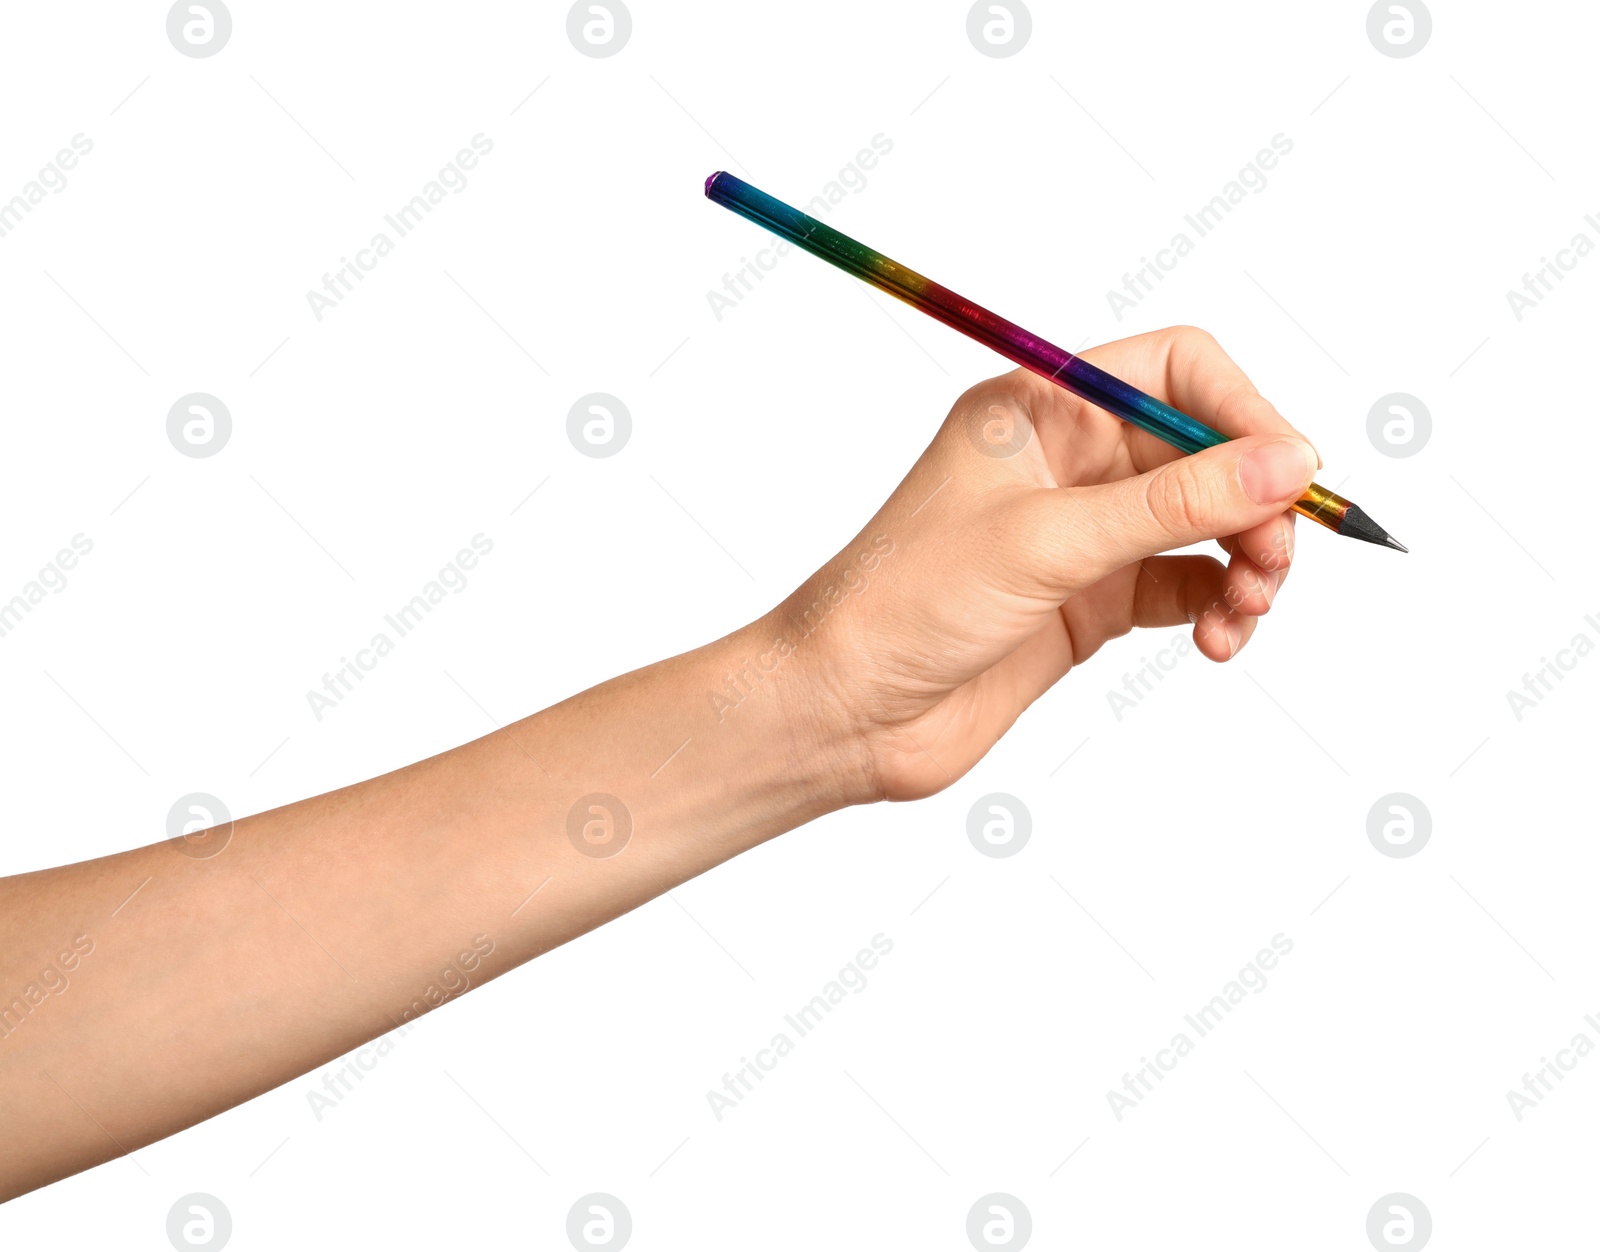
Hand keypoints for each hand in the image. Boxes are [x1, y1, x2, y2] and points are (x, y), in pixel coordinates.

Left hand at [774, 325, 1319, 803]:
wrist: (844, 711)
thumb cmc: (906, 604)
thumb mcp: (1048, 542)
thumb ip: (1173, 505)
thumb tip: (1288, 461)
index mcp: (1040, 409)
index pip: (1176, 370)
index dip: (1243, 411)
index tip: (1290, 472)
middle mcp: (1068, 461)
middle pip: (1205, 449)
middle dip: (1254, 500)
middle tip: (1273, 560)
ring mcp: (1081, 533)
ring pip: (1204, 523)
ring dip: (1246, 560)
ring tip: (1247, 609)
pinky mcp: (1090, 601)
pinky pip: (1184, 585)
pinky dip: (1217, 605)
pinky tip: (1218, 638)